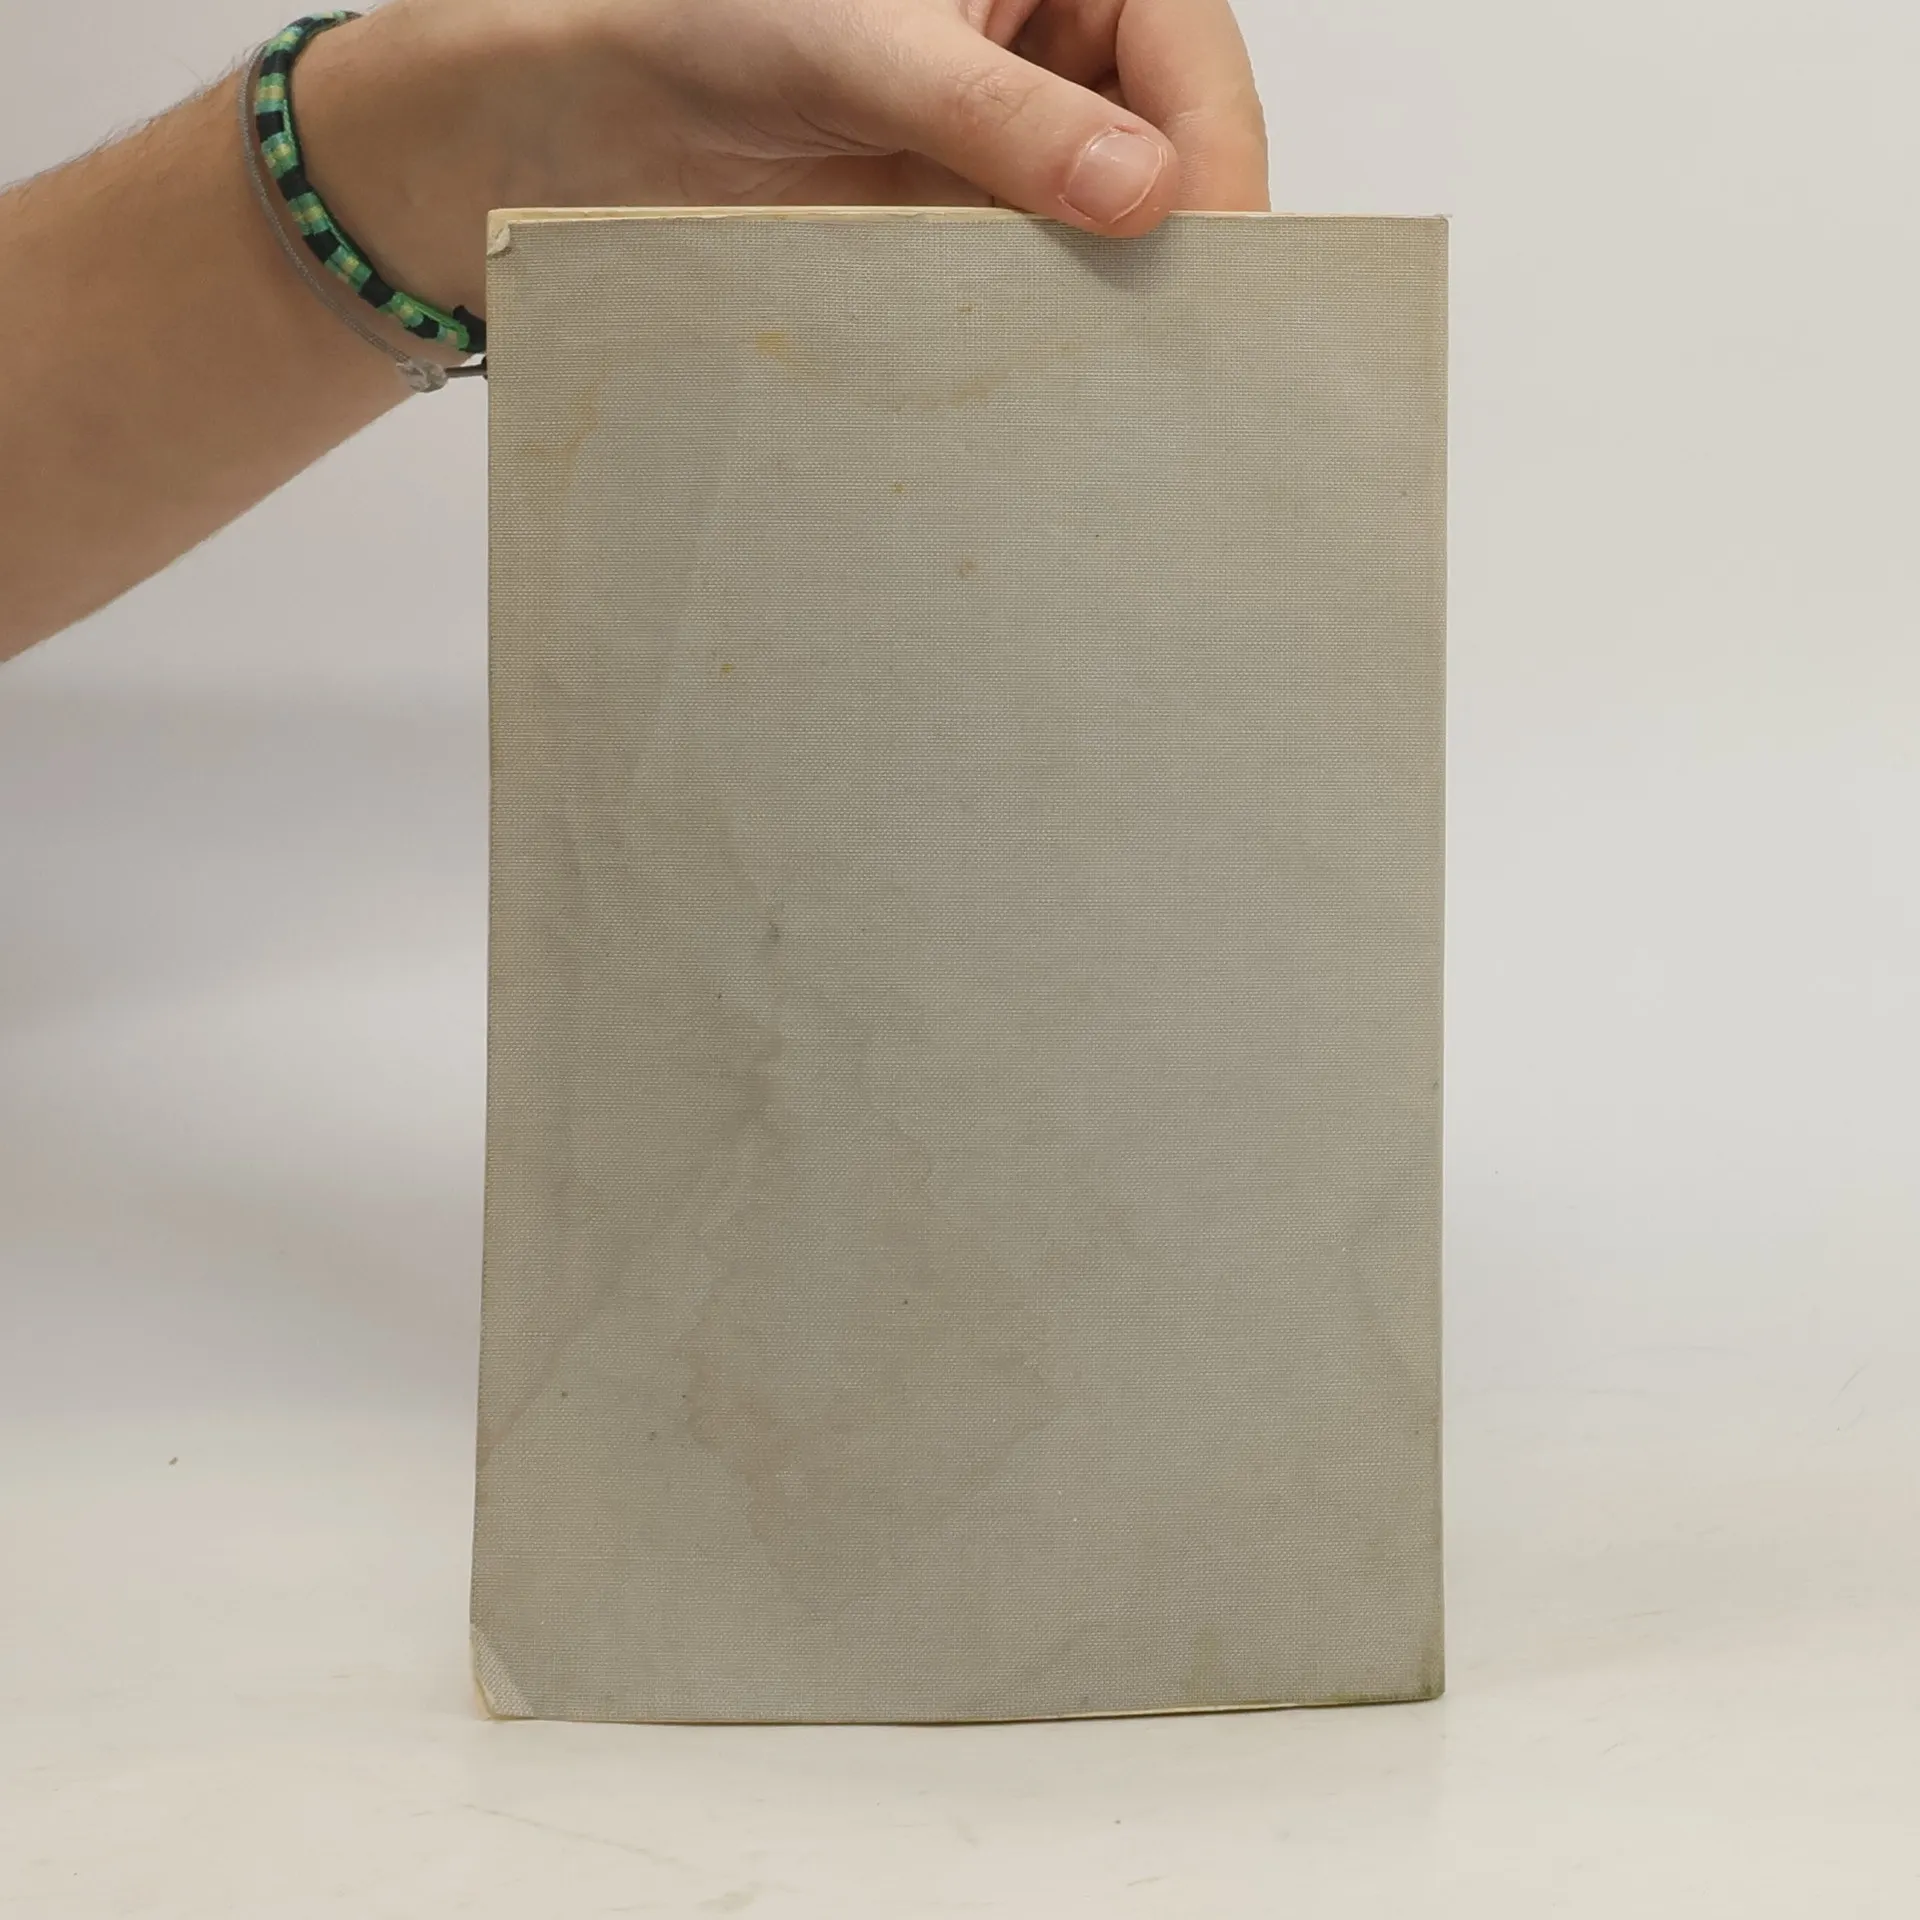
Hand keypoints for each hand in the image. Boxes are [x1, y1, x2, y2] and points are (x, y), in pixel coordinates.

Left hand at [296, 0, 1268, 317]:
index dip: (1214, 151)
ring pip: (1111, 222)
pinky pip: (1038, 279)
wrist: (589, 116)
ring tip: (1124, 371)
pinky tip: (1054, 371)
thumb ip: (998, 117)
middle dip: (1180, 232)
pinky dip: (1049, 326)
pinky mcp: (965, 224)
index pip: (1183, 49)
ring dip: (1115, 292)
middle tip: (1191, 336)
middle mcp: (1044, 45)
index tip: (1219, 251)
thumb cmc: (706, 19)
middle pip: (1168, 140)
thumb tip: (1141, 190)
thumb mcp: (861, 46)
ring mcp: (1011, 143)